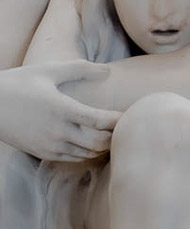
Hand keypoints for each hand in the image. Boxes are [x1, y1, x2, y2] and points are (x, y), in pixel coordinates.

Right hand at [0, 61, 119, 161]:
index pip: (100, 120)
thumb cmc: (20, 83)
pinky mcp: (43, 153)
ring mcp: (51, 145)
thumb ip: (81, 69)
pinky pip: (73, 159)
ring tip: (116, 138)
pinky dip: (88, 154)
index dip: (119, 120)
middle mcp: (59, 131)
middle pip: (98, 142)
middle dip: (115, 136)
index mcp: (63, 109)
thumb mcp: (50, 71)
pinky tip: (95, 146)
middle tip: (128, 128)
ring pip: (87, 154)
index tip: (131, 114)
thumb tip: (107, 70)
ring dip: (103, 147)